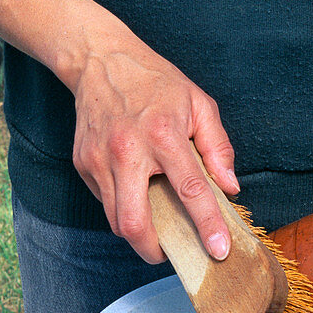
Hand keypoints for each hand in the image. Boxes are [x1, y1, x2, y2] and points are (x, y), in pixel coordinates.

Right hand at [70, 40, 239, 263]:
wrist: (100, 60)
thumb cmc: (156, 83)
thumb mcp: (199, 104)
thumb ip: (218, 148)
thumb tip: (229, 187)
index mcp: (163, 136)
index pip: (190, 191)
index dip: (207, 225)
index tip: (219, 250)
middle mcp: (127, 151)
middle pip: (135, 223)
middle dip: (153, 250)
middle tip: (169, 252)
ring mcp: (99, 160)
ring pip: (115, 221)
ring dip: (138, 233)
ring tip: (155, 226)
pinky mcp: (83, 164)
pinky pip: (105, 202)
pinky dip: (122, 208)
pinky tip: (135, 193)